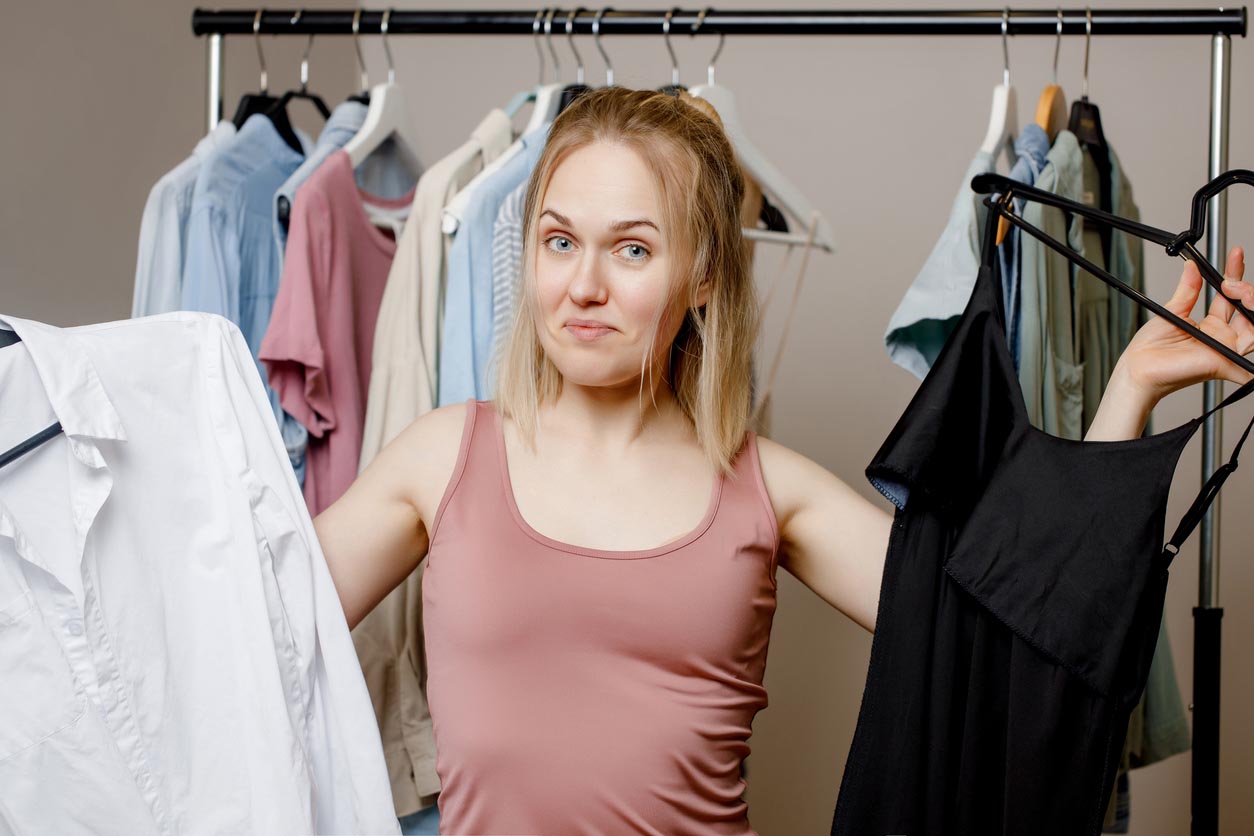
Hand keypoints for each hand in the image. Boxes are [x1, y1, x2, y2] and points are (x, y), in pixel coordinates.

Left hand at [1086, 247, 1251, 441]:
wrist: (1137, 368)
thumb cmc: (1150, 348)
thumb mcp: (1172, 311)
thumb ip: (1187, 290)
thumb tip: (1193, 267)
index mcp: (1212, 325)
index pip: (1233, 297)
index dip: (1236, 274)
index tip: (1235, 254)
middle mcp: (1223, 338)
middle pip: (1251, 310)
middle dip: (1248, 290)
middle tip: (1231, 282)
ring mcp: (1226, 351)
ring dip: (1252, 304)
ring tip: (1238, 291)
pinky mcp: (1224, 364)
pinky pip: (1249, 356)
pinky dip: (1253, 342)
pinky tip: (1251, 323)